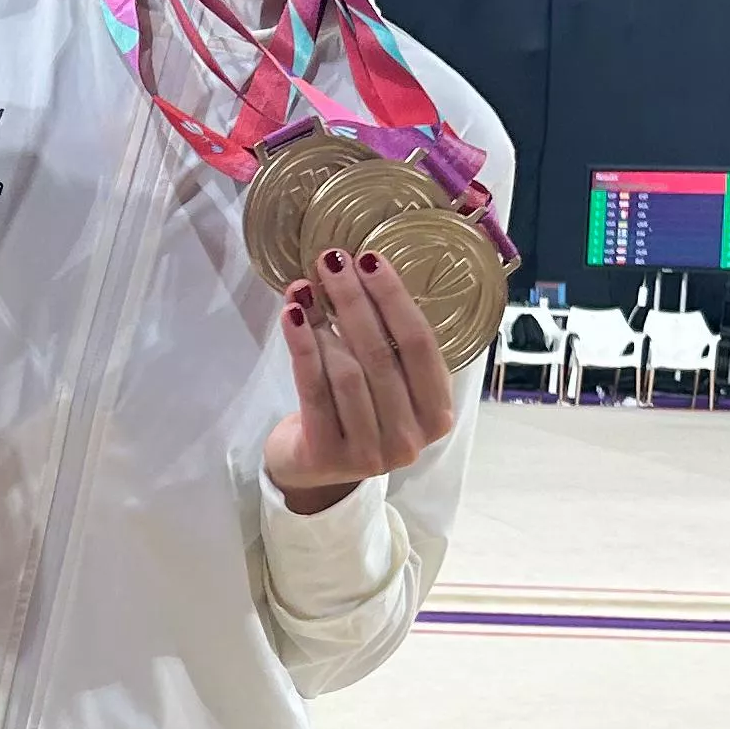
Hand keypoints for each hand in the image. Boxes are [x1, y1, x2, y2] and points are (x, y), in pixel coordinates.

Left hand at [265, 246, 454, 511]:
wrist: (314, 469)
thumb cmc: (357, 413)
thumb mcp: (388, 384)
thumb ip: (388, 343)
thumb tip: (360, 270)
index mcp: (437, 414)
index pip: (419, 345)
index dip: (394, 298)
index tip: (370, 259)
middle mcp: (410, 439)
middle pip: (382, 353)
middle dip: (354, 299)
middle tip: (332, 260)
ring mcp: (370, 452)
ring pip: (347, 371)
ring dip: (325, 321)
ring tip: (306, 287)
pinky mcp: (328, 455)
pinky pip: (314, 390)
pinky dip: (303, 347)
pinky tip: (292, 315)